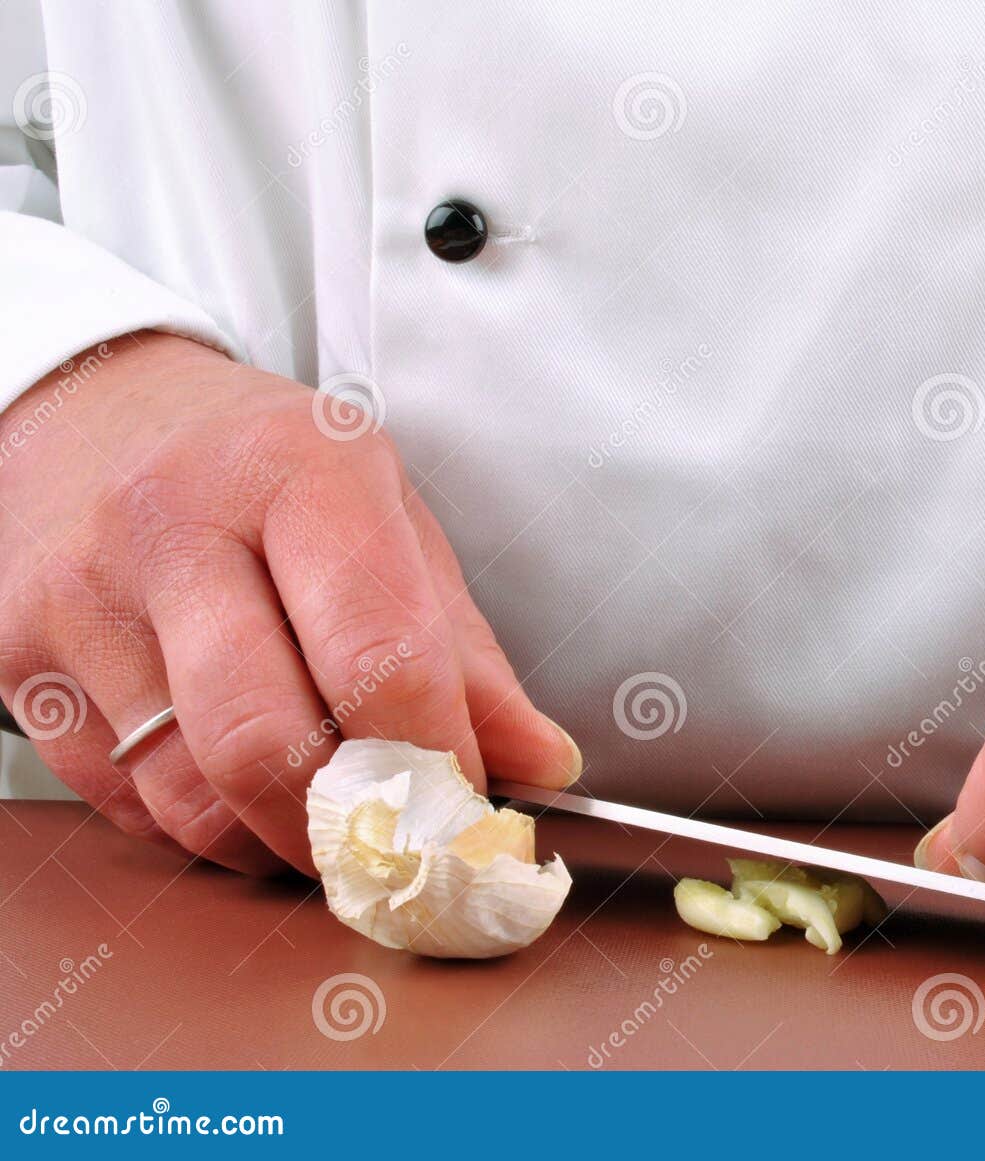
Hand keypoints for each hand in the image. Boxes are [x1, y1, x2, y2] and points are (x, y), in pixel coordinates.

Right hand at [0, 333, 579, 874]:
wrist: (90, 407)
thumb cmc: (265, 467)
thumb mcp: (387, 517)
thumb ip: (464, 649)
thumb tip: (543, 764)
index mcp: (297, 473)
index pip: (378, 656)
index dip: (437, 761)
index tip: (469, 805)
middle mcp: (174, 526)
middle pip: (267, 743)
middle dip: (349, 826)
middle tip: (400, 843)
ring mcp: (80, 597)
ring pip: (188, 793)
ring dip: (277, 842)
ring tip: (328, 821)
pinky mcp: (19, 661)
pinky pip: (126, 801)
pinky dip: (204, 825)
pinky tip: (242, 792)